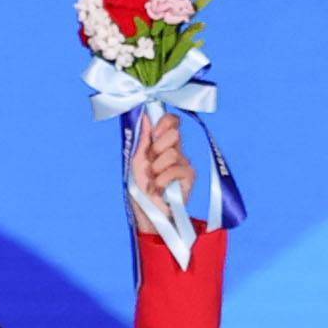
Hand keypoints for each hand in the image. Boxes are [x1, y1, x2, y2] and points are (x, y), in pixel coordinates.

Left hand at [128, 110, 190, 226]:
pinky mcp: (190, 176)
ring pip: (171, 153)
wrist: (147, 212)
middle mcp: (176, 151)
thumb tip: (145, 116)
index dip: (164, 122)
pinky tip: (159, 189)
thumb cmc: (141, 188)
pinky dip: (162, 180)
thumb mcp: (137, 161)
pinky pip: (176, 169)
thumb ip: (144, 139)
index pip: (172, 122)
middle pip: (174, 133)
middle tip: (151, 163)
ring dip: (157, 168)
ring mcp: (184, 163)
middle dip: (157, 147)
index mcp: (163, 144)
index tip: (154, 134)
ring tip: (154, 180)